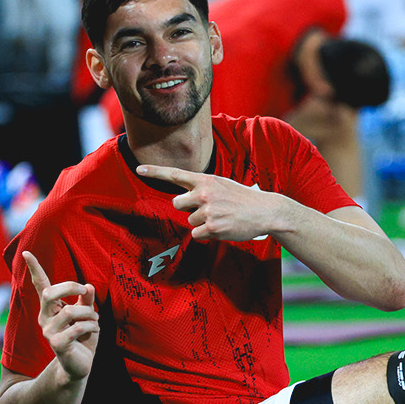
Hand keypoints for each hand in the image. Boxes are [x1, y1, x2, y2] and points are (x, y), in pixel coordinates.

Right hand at [22, 251, 96, 381]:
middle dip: (70, 287)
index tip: (26, 252)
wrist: (80, 366)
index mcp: (50, 308)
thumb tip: (88, 287)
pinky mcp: (57, 344)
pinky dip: (91, 327)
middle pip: (49, 293)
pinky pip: (77, 328)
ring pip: (69, 311)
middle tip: (85, 291)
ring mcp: (48, 331)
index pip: (40, 285)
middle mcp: (44, 318)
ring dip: (89, 313)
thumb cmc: (82, 338)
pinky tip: (94, 331)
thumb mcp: (87, 315)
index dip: (34, 268)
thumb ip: (86, 301)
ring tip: (95, 319)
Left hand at [136, 164, 281, 241]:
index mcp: (205, 180)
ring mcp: (207, 211)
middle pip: (177, 203)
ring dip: (202, 222)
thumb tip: (184, 200)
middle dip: (188, 208)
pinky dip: (206, 234)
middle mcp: (203, 193)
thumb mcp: (221, 184)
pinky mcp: (211, 228)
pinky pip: (197, 234)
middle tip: (207, 209)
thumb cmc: (242, 198)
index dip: (155, 171)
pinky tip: (221, 228)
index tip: (138, 169)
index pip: (175, 174)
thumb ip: (202, 187)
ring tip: (221, 218)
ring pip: (189, 221)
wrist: (265, 210)